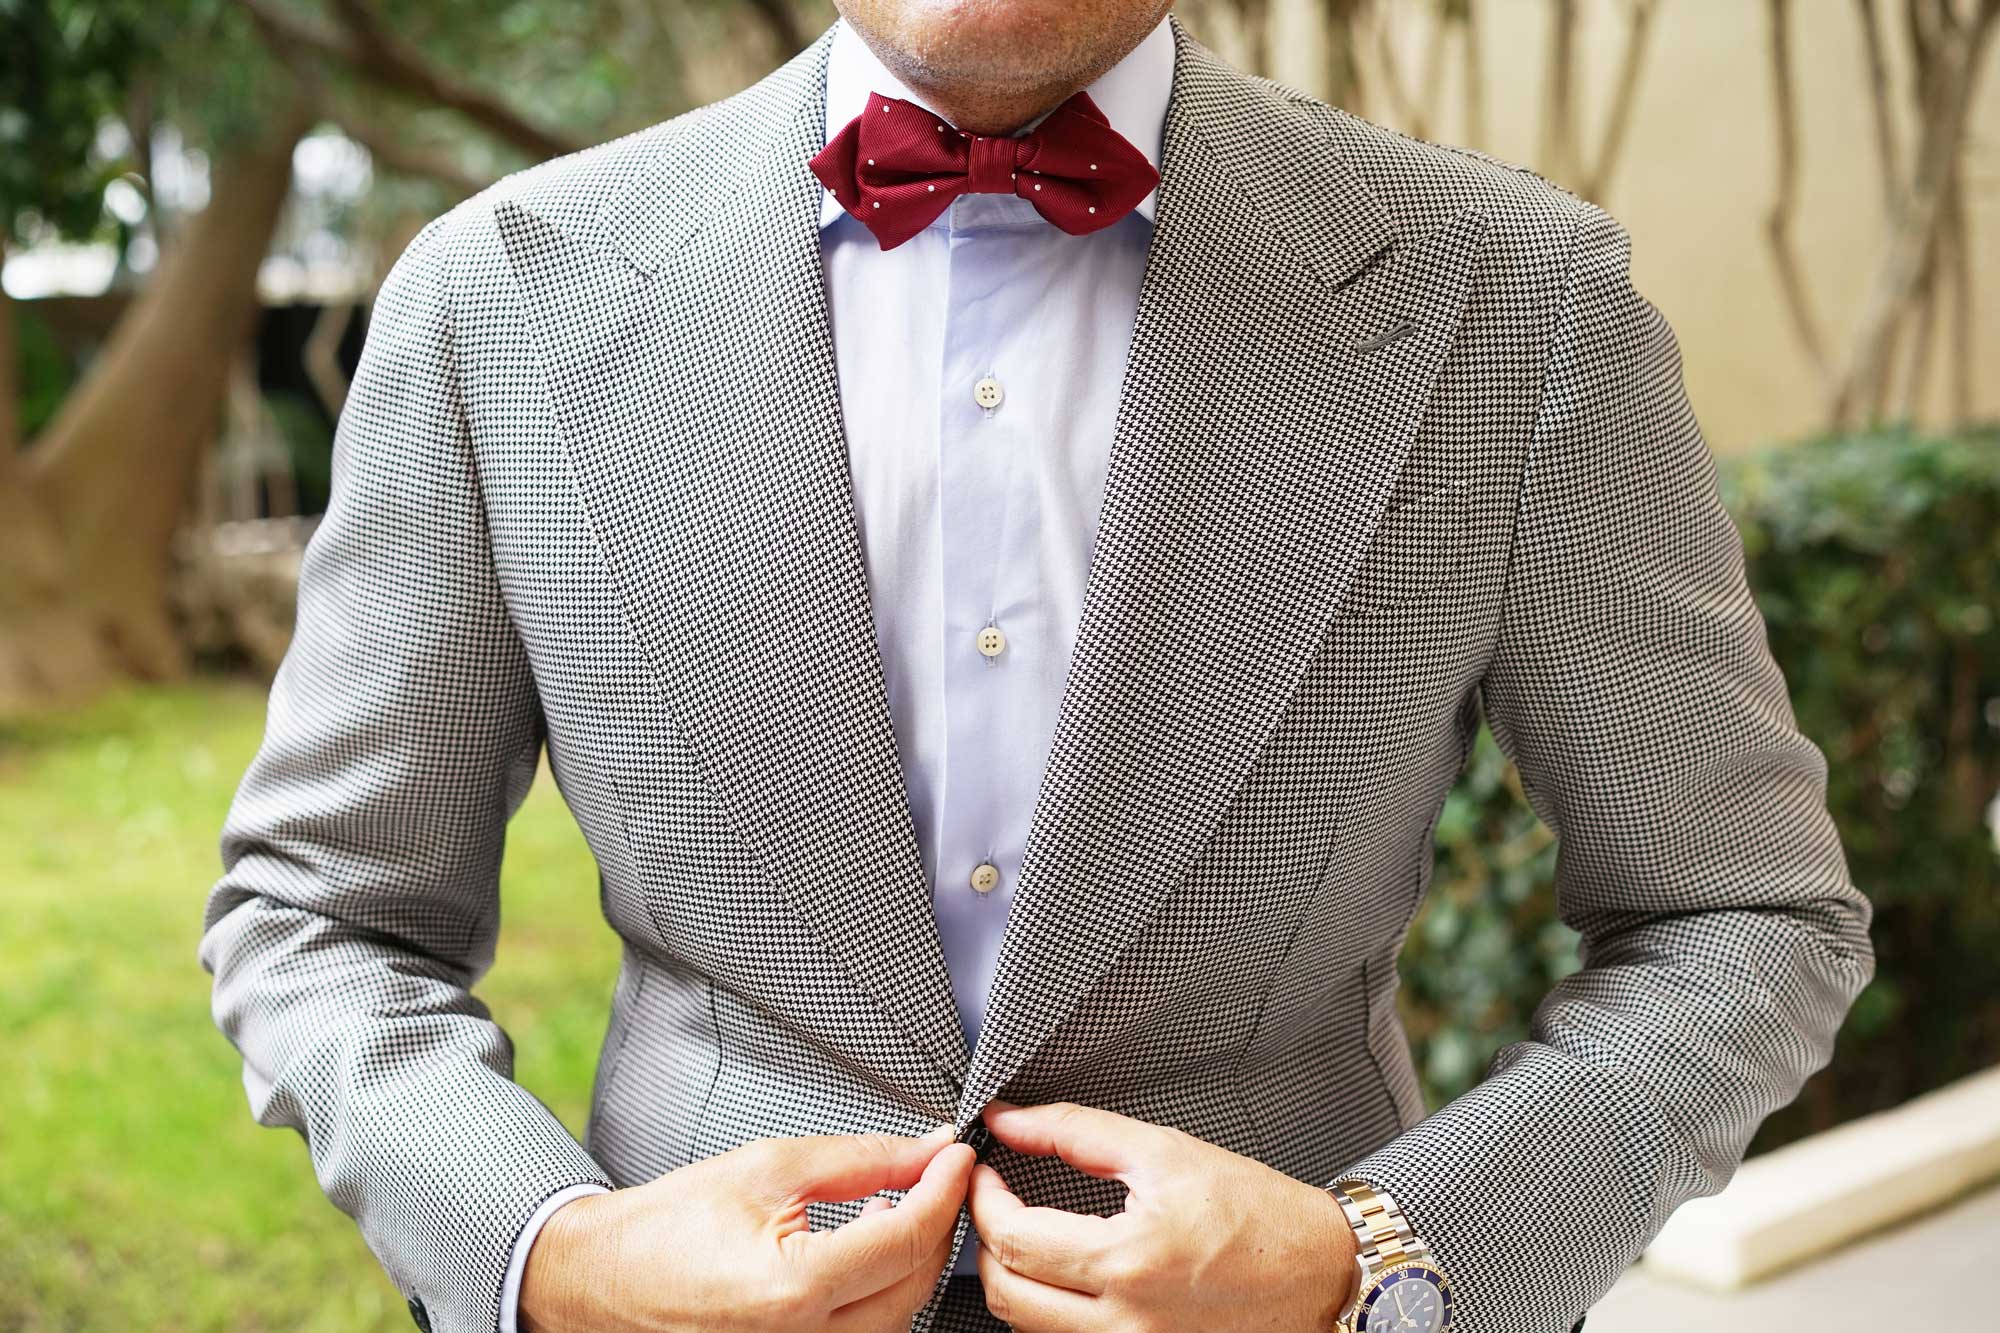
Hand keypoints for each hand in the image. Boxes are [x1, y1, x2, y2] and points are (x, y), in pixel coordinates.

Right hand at [519, 1122, 974, 1332]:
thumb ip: (860, 1159)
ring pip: (898, 1319)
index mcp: (791, 1291)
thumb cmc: (669, 1224)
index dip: (943, 1189)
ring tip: (901, 1208)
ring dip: (913, 1263)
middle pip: (915, 1287)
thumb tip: (927, 1149)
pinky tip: (870, 1254)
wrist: (601, 1280)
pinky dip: (882, 1294)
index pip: (906, 1239)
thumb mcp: (769, 1169)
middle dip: (938, 1226)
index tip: (955, 1153)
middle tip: (938, 1175)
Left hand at [968, 1101, 1356, 1330]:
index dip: (981, 1199)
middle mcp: (1126, 1321)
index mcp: (1129, 1259)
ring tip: (1026, 1232)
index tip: (985, 1171)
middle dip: (984, 1242)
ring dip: (1012, 1277)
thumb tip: (1007, 1120)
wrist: (1320, 1271)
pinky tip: (1061, 1273)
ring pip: (1027, 1327)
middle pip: (1006, 1293)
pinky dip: (1047, 1309)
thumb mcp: (1164, 1151)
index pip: (1012, 1237)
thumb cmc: (1255, 1211)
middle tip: (995, 1200)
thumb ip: (1075, 1131)